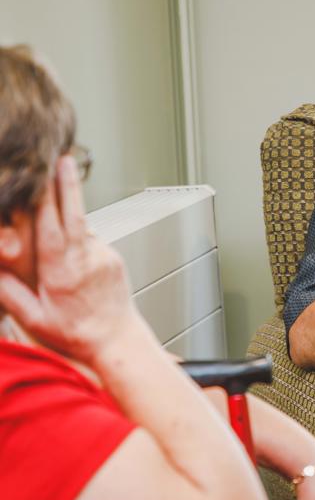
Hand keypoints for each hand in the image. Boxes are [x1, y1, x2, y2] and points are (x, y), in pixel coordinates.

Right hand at [0, 156, 135, 363]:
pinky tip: (74, 255)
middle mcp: (85, 259)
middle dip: (68, 184)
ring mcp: (103, 256)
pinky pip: (94, 242)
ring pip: (84, 228)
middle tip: (64, 159)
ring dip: (73, 214)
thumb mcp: (36, 320)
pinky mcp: (114, 259)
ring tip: (62, 208)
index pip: (52, 226)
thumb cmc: (76, 333)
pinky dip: (81, 240)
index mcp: (62, 271)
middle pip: (75, 213)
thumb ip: (12, 294)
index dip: (48, 198)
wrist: (117, 340)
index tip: (45, 174)